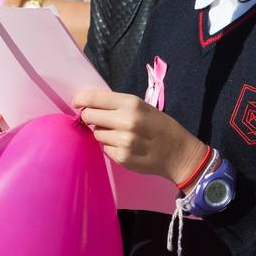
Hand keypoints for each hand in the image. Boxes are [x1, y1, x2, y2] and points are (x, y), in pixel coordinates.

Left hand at [73, 89, 207, 182]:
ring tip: (121, 134)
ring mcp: (123, 141)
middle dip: (90, 116)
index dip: (81, 99)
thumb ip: (118, 105)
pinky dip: (111, 146)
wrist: (178, 153)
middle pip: (90, 116)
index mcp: (132, 103)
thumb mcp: (143, 107)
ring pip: (97, 133)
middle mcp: (126, 121)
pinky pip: (105, 148)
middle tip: (98, 119)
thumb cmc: (160, 126)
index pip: (95, 98)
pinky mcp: (122, 157)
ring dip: (103, 133)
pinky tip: (126, 146)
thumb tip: (90, 105)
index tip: (76, 102)